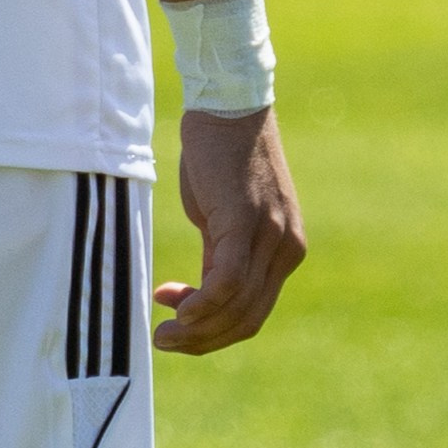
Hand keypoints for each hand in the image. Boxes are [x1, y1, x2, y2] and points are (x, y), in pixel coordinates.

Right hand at [154, 105, 303, 354]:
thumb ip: (221, 253)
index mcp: (286, 249)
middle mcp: (286, 248)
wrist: (228, 107)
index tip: (176, 320)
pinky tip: (176, 310)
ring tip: (162, 332)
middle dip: (204, 341)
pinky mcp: (245, 222)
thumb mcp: (223, 215)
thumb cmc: (220, 156)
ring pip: (237, 307)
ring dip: (196, 329)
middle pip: (248, 319)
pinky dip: (201, 305)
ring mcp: (270, 236)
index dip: (214, 330)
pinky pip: (228, 282)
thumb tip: (202, 292)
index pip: (254, 311)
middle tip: (164, 341)